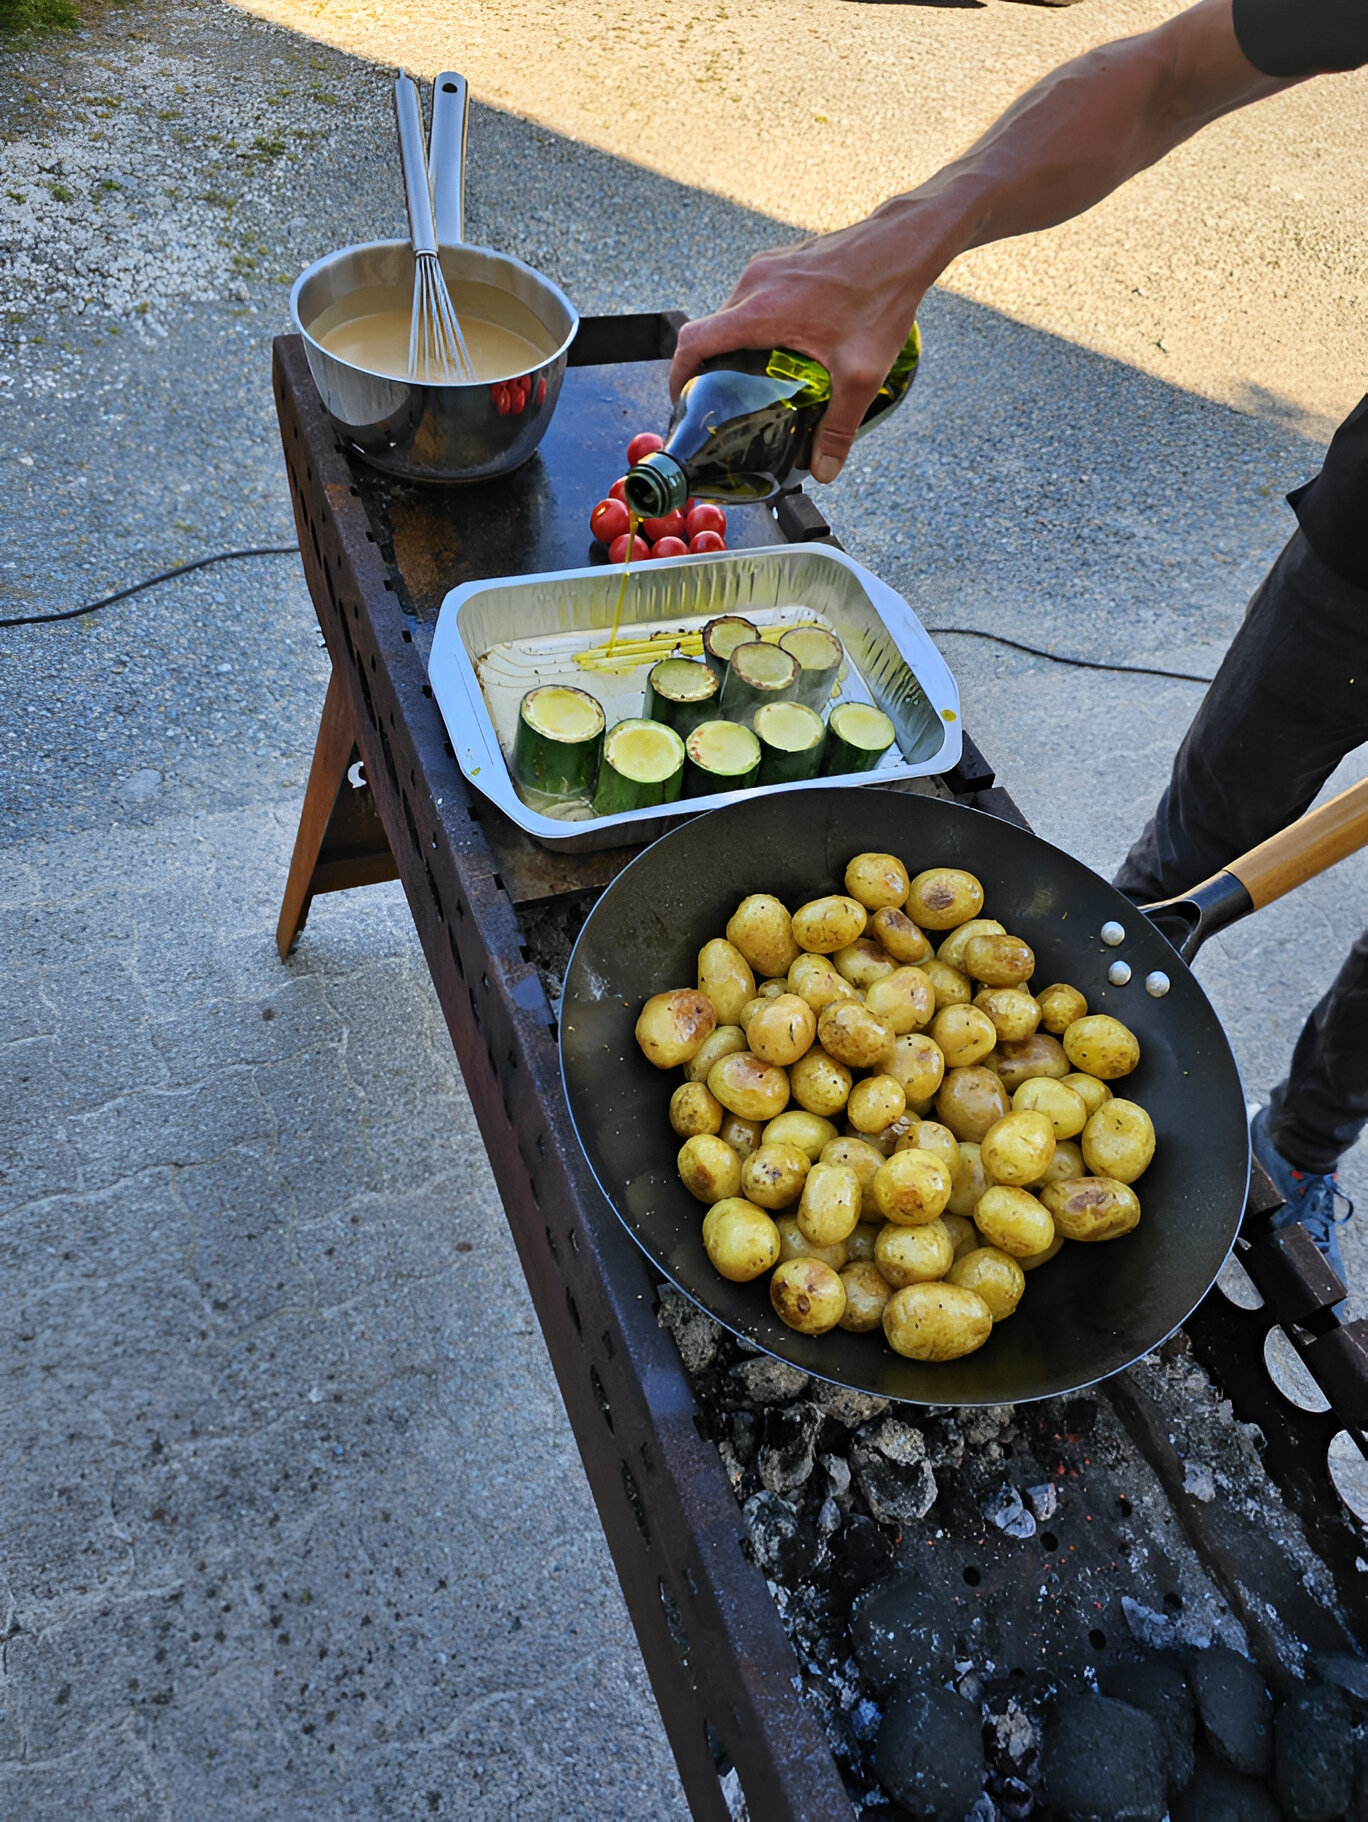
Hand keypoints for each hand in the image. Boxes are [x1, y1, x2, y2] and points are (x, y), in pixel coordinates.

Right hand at [669, 210, 930, 482]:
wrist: (903, 243)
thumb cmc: (881, 298)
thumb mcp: (861, 374)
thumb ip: (839, 427)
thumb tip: (824, 472)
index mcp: (760, 312)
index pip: (692, 342)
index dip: (678, 376)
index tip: (683, 401)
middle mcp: (754, 284)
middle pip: (711, 332)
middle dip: (711, 368)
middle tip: (726, 402)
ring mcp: (766, 267)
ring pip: (732, 314)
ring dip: (735, 346)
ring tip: (756, 378)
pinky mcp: (781, 261)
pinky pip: (752, 298)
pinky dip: (754, 325)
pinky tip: (783, 346)